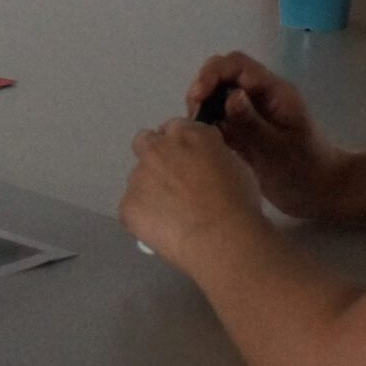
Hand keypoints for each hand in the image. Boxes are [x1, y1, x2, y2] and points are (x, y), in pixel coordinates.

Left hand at [122, 118, 264, 266]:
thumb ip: (212, 152)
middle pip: (146, 142)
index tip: (186, 159)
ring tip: (174, 214)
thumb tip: (206, 158)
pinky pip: (131, 208)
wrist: (222, 238)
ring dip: (150, 189)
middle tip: (171, 180)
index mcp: (187, 135)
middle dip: (154, 155)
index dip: (181, 145)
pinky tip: (165, 229)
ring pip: (138, 178)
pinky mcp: (128, 205)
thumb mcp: (237, 164)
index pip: (175, 128)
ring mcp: (139, 177)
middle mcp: (158, 149)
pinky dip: (143, 217)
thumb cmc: (237, 205)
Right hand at [180, 52, 350, 220]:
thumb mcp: (277, 149)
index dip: (213, 74)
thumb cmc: (305, 170)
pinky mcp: (244, 132)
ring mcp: (252, 114)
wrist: (322, 195)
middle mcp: (260, 97)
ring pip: (217, 96)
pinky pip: (220, 118)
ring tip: (197, 133)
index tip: (198, 98)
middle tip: (195, 118)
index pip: (237, 65)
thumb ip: (252, 122)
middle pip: (223, 76)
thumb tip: (230, 95)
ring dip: (203, 109)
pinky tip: (203, 143)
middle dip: (203, 90)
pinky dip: (207, 126)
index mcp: (273, 92)